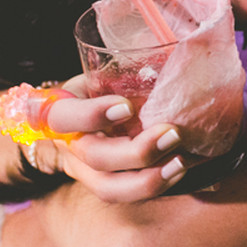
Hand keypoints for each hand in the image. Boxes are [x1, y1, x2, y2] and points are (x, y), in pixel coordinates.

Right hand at [36, 81, 188, 202]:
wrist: (75, 123)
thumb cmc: (96, 89)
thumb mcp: (99, 74)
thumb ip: (122, 69)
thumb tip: (176, 49)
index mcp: (62, 111)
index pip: (65, 116)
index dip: (93, 115)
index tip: (126, 107)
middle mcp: (72, 146)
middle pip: (96, 158)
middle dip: (136, 152)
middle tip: (173, 134)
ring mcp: (87, 172)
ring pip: (111, 188)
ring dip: (149, 180)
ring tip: (181, 163)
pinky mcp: (108, 186)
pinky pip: (130, 197)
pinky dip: (160, 187)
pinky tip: (184, 172)